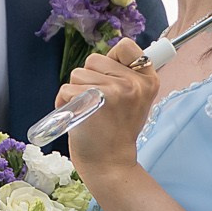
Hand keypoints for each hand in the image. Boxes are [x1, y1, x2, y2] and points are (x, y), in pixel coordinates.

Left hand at [59, 37, 156, 182]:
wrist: (111, 164)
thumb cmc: (117, 132)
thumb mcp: (136, 101)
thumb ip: (126, 77)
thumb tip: (110, 55)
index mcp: (147, 80)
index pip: (125, 46)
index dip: (111, 59)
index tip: (111, 78)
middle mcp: (134, 82)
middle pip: (94, 59)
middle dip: (89, 78)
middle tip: (98, 103)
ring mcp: (115, 90)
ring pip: (78, 73)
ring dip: (76, 91)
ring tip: (87, 110)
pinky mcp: (94, 100)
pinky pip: (67, 88)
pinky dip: (64, 102)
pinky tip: (76, 115)